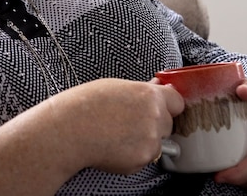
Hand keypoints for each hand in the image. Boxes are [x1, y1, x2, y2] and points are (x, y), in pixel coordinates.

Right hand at [49, 78, 184, 174]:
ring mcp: (150, 140)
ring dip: (144, 140)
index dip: (168, 104)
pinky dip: (133, 155)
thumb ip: (141, 91)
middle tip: (130, 121)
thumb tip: (156, 89)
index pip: (177, 101)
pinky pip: (144, 158)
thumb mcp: (116, 87)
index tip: (162, 106)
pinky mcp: (141, 159)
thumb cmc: (85, 105)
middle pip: (169, 123)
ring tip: (118, 134)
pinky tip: (114, 145)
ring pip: (157, 142)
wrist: (69, 130)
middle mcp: (155, 117)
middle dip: (155, 124)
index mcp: (149, 95)